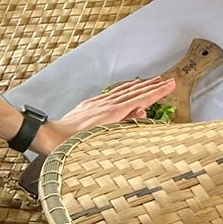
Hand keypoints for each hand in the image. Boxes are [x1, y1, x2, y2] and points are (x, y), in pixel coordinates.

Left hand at [30, 76, 177, 155]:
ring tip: (151, 81)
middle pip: (134, 92)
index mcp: (113, 112)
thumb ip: (123, 123)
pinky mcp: (90, 104)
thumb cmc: (75, 143)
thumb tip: (141, 111)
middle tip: (166, 80)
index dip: (157, 92)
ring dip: (139, 85)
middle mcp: (107, 104)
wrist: (52, 136)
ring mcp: (98, 103)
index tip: (170, 84)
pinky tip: (126, 88)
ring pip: (123, 90)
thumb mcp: (102, 137)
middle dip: (151, 86)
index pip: (141, 99)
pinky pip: (112, 93)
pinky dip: (123, 89)